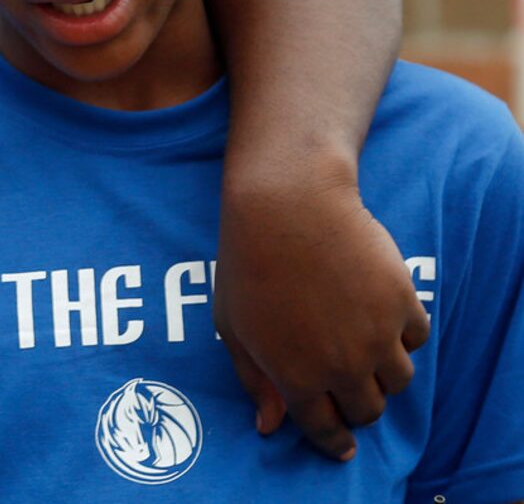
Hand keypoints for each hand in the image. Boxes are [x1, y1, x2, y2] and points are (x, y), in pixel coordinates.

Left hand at [213, 166, 429, 459]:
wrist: (287, 206)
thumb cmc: (247, 263)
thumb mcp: (233, 326)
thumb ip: (254, 380)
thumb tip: (271, 425)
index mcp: (295, 377)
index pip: (325, 430)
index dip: (333, 441)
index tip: (342, 444)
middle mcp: (341, 365)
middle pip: (368, 411)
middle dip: (357, 405)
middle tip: (346, 384)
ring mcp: (377, 336)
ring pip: (399, 382)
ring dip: (383, 373)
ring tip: (362, 348)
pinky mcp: (403, 303)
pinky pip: (416, 339)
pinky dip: (402, 336)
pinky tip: (379, 316)